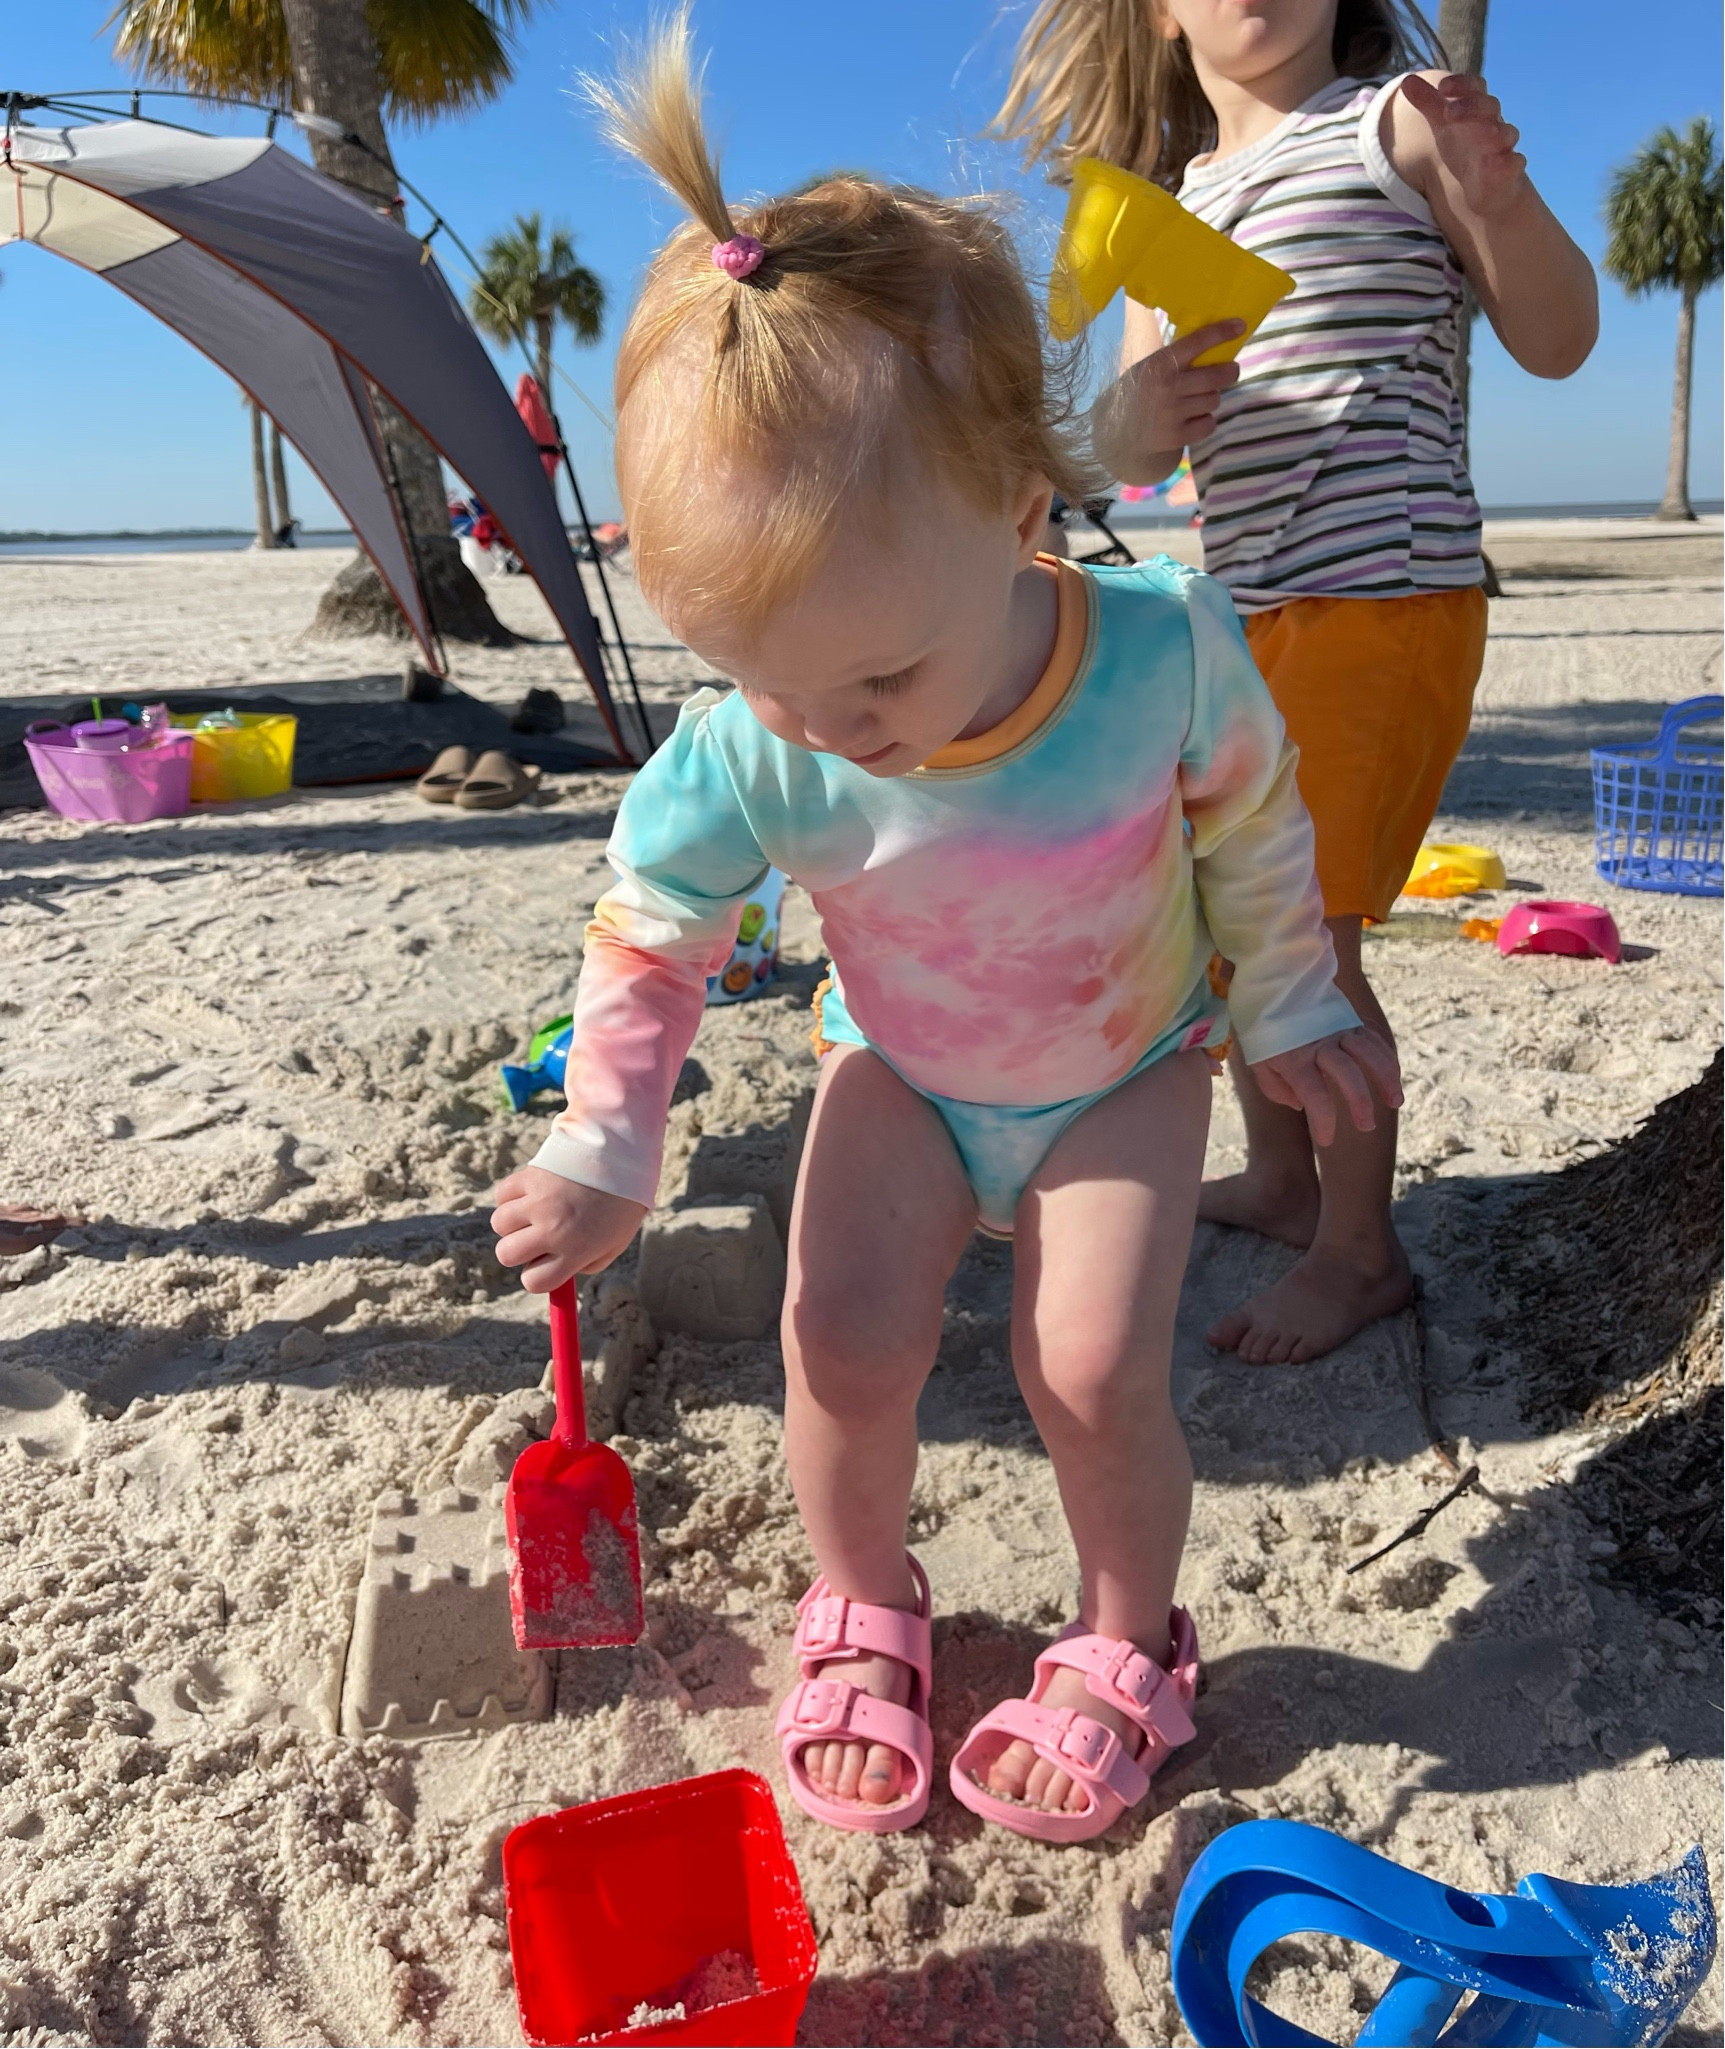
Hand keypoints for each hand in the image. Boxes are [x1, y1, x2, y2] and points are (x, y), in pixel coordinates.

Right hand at [491, 1165, 646, 1293]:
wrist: (623, 1157)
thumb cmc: (620, 1204)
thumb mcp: (613, 1245)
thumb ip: (584, 1265)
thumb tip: (555, 1275)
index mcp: (575, 1250)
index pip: (533, 1281)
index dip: (536, 1276)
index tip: (544, 1264)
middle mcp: (552, 1228)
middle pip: (506, 1255)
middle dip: (517, 1251)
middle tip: (534, 1238)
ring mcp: (538, 1202)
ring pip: (499, 1224)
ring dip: (512, 1222)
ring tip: (533, 1212)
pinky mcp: (530, 1176)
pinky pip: (502, 1194)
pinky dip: (510, 1196)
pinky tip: (531, 1193)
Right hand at [1104, 318, 1244, 469]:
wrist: (1117, 430)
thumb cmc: (1141, 391)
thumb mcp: (1150, 367)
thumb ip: (1177, 358)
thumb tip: (1217, 344)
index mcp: (1160, 364)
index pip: (1197, 342)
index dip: (1221, 332)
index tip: (1240, 326)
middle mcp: (1167, 387)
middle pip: (1217, 375)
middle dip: (1230, 372)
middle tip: (1231, 371)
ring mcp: (1172, 413)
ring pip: (1214, 400)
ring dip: (1211, 398)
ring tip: (1196, 400)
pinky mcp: (1176, 436)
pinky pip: (1209, 424)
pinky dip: (1206, 421)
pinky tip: (1193, 419)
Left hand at [1250, 1029, 1401, 1147]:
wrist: (1270, 985)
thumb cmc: (1265, 1032)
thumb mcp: (1259, 1062)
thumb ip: (1277, 1089)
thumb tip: (1301, 1105)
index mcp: (1294, 1058)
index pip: (1314, 1094)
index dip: (1324, 1121)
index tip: (1326, 1139)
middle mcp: (1320, 1043)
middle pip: (1348, 1073)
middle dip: (1360, 1102)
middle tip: (1366, 1126)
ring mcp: (1338, 1030)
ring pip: (1370, 1053)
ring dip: (1386, 1078)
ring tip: (1395, 1102)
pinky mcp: (1351, 1021)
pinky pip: (1374, 1040)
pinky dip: (1387, 1059)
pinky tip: (1393, 1079)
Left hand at [1399, 73, 1527, 220]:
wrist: (1485, 182)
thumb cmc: (1464, 146)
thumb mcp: (1443, 124)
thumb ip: (1428, 103)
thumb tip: (1406, 80)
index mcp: (1477, 108)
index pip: (1474, 87)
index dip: (1461, 84)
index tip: (1442, 87)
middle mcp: (1493, 122)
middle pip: (1489, 107)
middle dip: (1472, 107)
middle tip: (1449, 113)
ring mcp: (1503, 146)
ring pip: (1506, 134)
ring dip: (1496, 133)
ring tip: (1484, 134)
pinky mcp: (1508, 171)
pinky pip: (1514, 164)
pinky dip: (1509, 163)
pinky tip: (1501, 163)